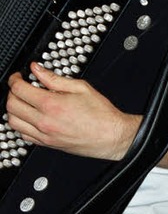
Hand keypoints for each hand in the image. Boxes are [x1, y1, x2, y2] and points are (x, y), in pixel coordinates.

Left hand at [6, 63, 139, 160]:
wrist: (110, 136)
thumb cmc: (100, 114)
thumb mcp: (81, 87)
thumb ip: (54, 78)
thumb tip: (37, 70)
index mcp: (51, 105)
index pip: (19, 90)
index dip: (15, 80)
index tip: (18, 77)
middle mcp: (44, 121)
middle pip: (11, 106)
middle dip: (12, 92)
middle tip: (19, 86)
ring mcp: (43, 135)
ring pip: (12, 122)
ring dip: (13, 109)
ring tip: (22, 101)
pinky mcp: (46, 144)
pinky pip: (22, 134)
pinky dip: (20, 124)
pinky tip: (28, 117)